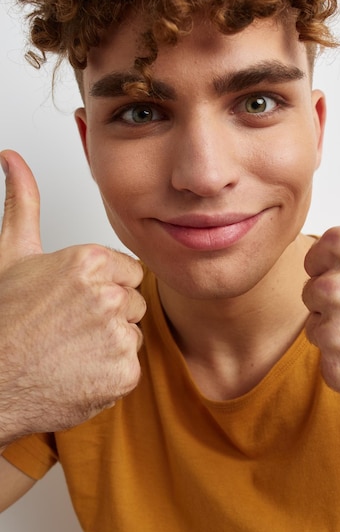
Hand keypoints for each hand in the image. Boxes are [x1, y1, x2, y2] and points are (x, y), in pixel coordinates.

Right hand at [0, 150, 145, 445]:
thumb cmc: (2, 320)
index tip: (75, 301)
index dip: (104, 287)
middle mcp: (108, 295)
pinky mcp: (123, 372)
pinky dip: (109, 374)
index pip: (128, 272)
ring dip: (110, 344)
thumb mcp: (11, 254)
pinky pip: (130, 367)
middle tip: (70, 326)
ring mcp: (117, 335)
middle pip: (134, 302)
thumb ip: (23, 202)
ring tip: (70, 348)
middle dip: (110, 314)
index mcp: (89, 261)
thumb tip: (12, 158)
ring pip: (133, 334)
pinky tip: (77, 371)